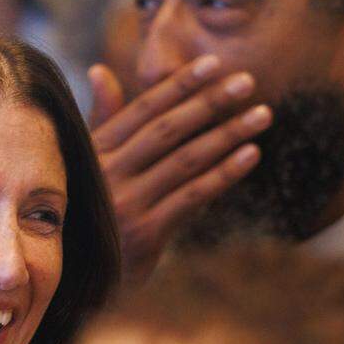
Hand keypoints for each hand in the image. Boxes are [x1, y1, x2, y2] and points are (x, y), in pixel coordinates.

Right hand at [90, 56, 272, 285]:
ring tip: (262, 115)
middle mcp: (105, 175)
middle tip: (248, 81)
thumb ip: (101, 120)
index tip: (213, 63)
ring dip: (227, 135)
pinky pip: (192, 197)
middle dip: (209, 102)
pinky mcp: (145, 234)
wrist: (81, 279)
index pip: (140, 110)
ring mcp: (124, 205)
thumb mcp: (88, 165)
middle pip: (166, 131)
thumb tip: (101, 69)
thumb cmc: (91, 214)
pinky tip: (250, 156)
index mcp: (92, 152)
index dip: (178, 85)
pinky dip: (224, 175)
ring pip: (185, 161)